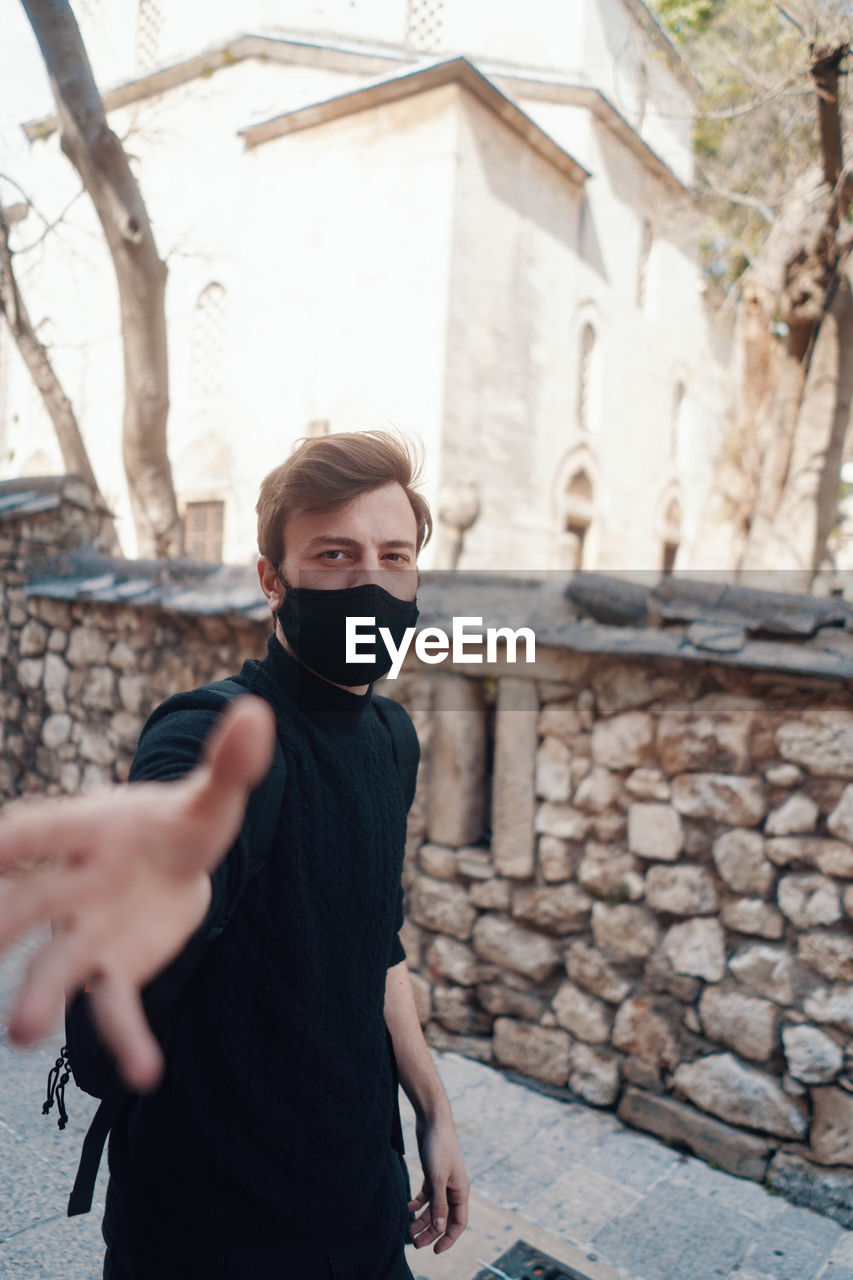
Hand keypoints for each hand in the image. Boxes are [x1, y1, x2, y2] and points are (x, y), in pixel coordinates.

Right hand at [0, 695, 274, 1091]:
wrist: (181, 861)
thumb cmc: (180, 821)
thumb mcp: (213, 795)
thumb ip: (230, 763)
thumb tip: (257, 712)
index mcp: (86, 829)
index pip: (37, 832)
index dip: (10, 843)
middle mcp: (73, 882)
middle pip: (28, 903)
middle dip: (2, 923)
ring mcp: (88, 929)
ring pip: (55, 964)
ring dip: (37, 996)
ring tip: (21, 1033)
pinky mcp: (117, 968)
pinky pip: (114, 1006)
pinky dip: (126, 1038)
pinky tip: (146, 1071)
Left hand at [408, 1114, 468, 1253]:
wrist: (433, 1119)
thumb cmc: (439, 1146)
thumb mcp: (437, 1176)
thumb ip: (439, 1202)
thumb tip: (440, 1228)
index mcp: (461, 1190)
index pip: (458, 1222)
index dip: (448, 1238)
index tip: (435, 1251)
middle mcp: (453, 1188)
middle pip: (444, 1217)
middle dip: (431, 1232)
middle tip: (415, 1244)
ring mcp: (443, 1180)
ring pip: (434, 1207)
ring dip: (422, 1220)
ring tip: (408, 1230)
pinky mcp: (432, 1172)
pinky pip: (426, 1195)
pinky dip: (417, 1203)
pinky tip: (407, 1208)